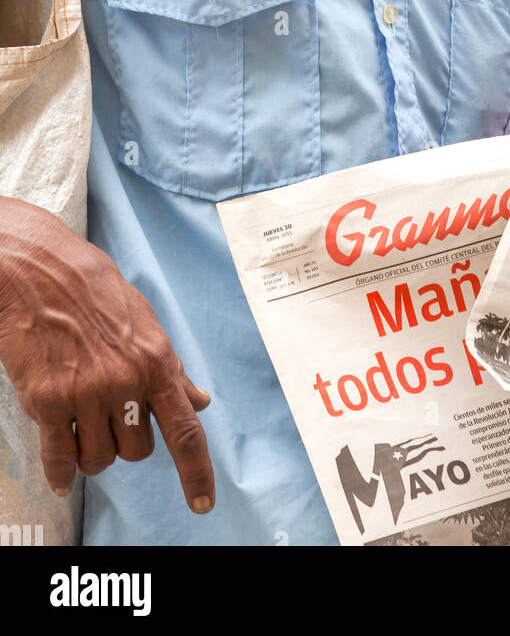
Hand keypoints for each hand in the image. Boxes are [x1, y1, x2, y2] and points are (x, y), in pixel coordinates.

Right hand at [0, 197, 214, 513]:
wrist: (40, 272)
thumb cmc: (95, 294)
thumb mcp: (145, 323)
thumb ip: (171, 368)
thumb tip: (200, 400)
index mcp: (157, 362)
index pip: (185, 431)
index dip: (197, 473)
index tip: (203, 504)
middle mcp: (126, 382)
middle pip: (137, 451)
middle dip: (126, 442)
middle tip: (109, 416)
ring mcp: (87, 394)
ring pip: (100, 459)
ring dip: (92, 453)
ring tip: (81, 424)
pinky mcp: (49, 401)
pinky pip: (61, 458)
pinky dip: (61, 473)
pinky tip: (61, 476)